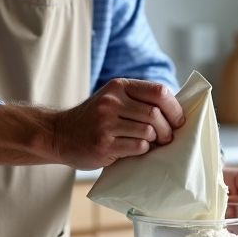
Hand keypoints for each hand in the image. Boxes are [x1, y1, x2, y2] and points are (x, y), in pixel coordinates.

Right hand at [51, 79, 184, 168]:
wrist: (59, 135)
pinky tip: (135, 149)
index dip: (175, 108)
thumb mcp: (113, 100)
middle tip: (167, 138)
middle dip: (168, 129)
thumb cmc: (94, 119)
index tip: (178, 121)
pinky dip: (143, 150)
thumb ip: (139, 101)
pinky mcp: (104, 144)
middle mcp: (112, 102)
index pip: (159, 92)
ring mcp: (106, 123)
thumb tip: (176, 111)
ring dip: (156, 141)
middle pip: (156, 114)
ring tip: (151, 144)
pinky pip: (138, 147)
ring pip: (149, 132)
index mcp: (119, 87)